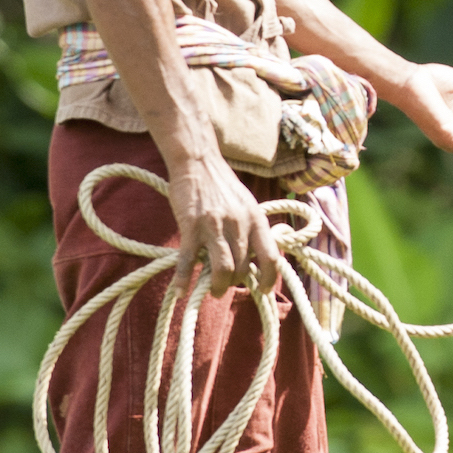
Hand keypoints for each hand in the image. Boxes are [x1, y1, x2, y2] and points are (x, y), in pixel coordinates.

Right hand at [170, 148, 279, 294]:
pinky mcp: (191, 227)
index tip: (264, 290)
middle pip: (243, 268)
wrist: (198, 162)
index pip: (271, 257)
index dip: (270, 279)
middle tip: (227, 283)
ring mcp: (215, 226)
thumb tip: (258, 258)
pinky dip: (184, 279)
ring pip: (223, 270)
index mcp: (257, 219)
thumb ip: (253, 229)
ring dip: (218, 286)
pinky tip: (181, 290)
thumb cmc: (223, 185)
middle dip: (236, 282)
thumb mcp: (247, 204)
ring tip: (214, 290)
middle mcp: (239, 224)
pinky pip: (188, 260)